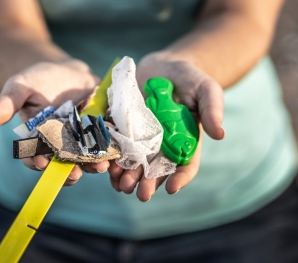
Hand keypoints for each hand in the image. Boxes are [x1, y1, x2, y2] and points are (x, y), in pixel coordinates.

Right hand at [0, 58, 109, 184]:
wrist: (66, 72)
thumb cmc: (38, 80)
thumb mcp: (21, 87)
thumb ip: (7, 103)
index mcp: (39, 140)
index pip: (35, 156)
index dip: (36, 162)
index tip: (40, 163)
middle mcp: (60, 145)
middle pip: (64, 163)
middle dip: (69, 170)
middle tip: (74, 174)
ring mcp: (81, 140)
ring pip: (86, 158)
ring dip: (93, 164)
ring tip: (101, 166)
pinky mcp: (99, 132)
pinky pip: (105, 144)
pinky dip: (110, 150)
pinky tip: (116, 154)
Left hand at [108, 51, 224, 200]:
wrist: (163, 67)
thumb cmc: (189, 78)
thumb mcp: (205, 89)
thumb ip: (212, 108)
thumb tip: (221, 134)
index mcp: (185, 140)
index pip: (186, 164)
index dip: (180, 178)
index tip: (171, 188)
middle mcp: (163, 143)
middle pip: (157, 169)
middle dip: (148, 183)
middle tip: (140, 194)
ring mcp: (142, 137)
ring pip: (135, 162)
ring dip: (128, 176)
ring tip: (120, 185)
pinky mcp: (125, 127)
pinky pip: (118, 146)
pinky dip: (113, 158)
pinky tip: (107, 168)